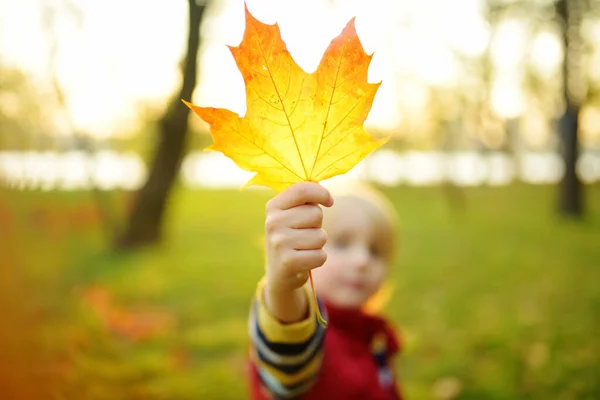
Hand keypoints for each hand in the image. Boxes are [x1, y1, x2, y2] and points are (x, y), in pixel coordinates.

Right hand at [263, 182, 332, 321]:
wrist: (279, 273)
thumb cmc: (293, 237)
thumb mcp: (293, 215)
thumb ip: (305, 200)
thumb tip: (323, 192)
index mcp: (273, 206)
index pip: (302, 190)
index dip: (322, 193)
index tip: (329, 202)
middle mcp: (273, 222)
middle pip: (316, 213)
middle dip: (318, 225)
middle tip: (304, 234)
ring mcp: (279, 242)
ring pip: (321, 236)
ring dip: (319, 244)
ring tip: (304, 248)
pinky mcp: (288, 262)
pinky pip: (320, 255)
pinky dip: (318, 259)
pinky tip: (305, 261)